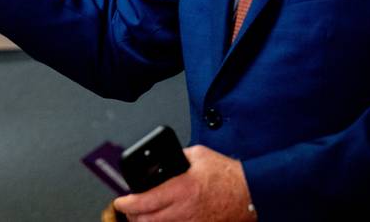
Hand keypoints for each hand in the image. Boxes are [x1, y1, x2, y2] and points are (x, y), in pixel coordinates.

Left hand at [113, 147, 254, 220]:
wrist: (250, 193)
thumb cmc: (228, 175)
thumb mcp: (199, 155)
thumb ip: (178, 157)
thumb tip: (164, 159)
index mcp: (181, 189)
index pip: (144, 201)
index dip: (127, 203)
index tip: (120, 201)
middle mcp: (184, 210)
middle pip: (146, 221)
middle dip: (132, 216)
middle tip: (128, 208)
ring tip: (141, 216)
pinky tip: (161, 220)